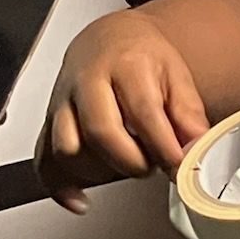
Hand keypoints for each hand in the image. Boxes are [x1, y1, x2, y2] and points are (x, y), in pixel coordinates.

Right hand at [36, 14, 209, 213]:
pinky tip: (81, 199)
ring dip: (98, 171)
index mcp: (125, 64)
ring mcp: (63, 102)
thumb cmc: (142, 57)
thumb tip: (196, 149)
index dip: (161, 145)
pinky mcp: (48, 121)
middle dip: (131, 161)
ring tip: (124, 166)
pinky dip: (60, 186)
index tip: (177, 166)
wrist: (109, 39)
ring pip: (67, 148)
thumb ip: (188, 113)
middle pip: (100, 131)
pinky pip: (43, 160)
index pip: (142, 110)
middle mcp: (87, 81)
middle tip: (152, 166)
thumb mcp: (176, 74)